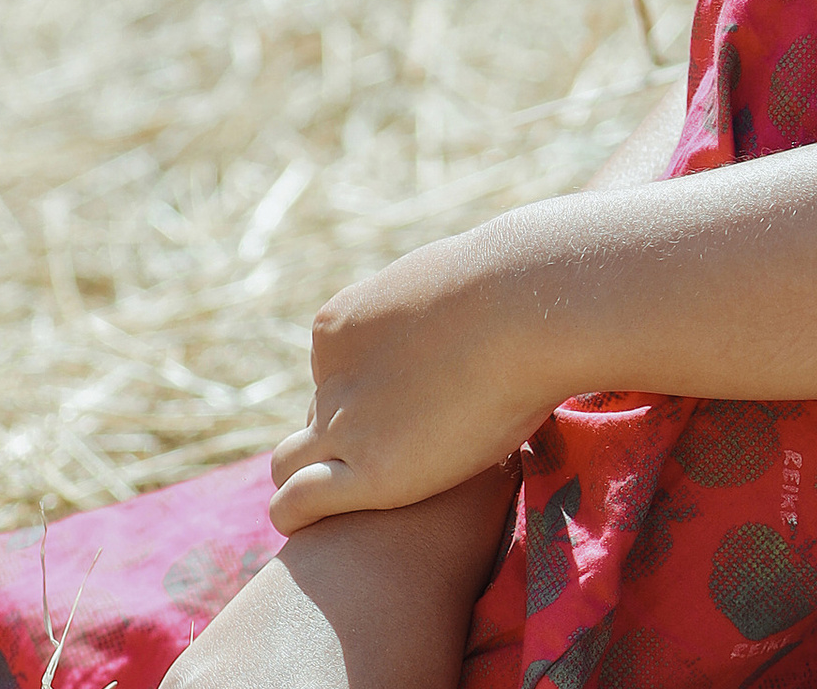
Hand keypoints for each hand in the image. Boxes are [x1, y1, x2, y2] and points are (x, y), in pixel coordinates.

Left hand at [268, 224, 562, 532]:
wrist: (527, 309)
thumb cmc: (511, 291)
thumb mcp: (442, 289)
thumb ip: (428, 314)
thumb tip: (453, 324)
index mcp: (340, 326)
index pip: (332, 375)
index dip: (368, 397)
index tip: (412, 409)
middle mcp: (332, 374)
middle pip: (316, 420)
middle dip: (345, 439)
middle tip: (405, 454)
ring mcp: (346, 423)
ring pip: (289, 464)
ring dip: (312, 479)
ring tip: (351, 501)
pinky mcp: (372, 473)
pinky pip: (297, 503)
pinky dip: (297, 514)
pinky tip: (317, 527)